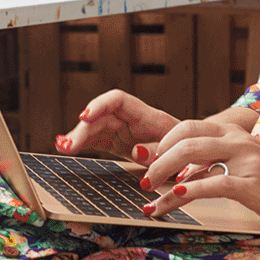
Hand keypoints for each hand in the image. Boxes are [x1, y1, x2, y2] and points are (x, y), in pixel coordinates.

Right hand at [55, 89, 179, 163]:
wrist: (196, 158)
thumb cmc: (190, 153)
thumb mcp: (180, 154)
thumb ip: (157, 151)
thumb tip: (135, 150)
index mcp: (149, 117)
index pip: (118, 100)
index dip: (99, 105)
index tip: (84, 117)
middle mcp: (133, 120)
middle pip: (102, 117)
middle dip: (83, 129)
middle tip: (68, 146)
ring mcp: (125, 131)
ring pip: (96, 128)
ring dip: (78, 137)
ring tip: (62, 147)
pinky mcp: (120, 143)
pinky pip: (98, 140)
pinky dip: (83, 144)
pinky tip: (67, 147)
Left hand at [139, 118, 259, 228]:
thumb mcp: (240, 162)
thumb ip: (211, 161)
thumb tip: (175, 172)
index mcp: (231, 132)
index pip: (187, 126)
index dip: (161, 140)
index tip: (143, 156)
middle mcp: (236, 140)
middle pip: (186, 136)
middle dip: (158, 157)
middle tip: (144, 177)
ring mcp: (245, 160)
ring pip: (195, 154)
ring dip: (166, 171)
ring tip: (151, 190)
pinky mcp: (252, 184)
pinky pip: (216, 183)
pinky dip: (193, 189)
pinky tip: (178, 196)